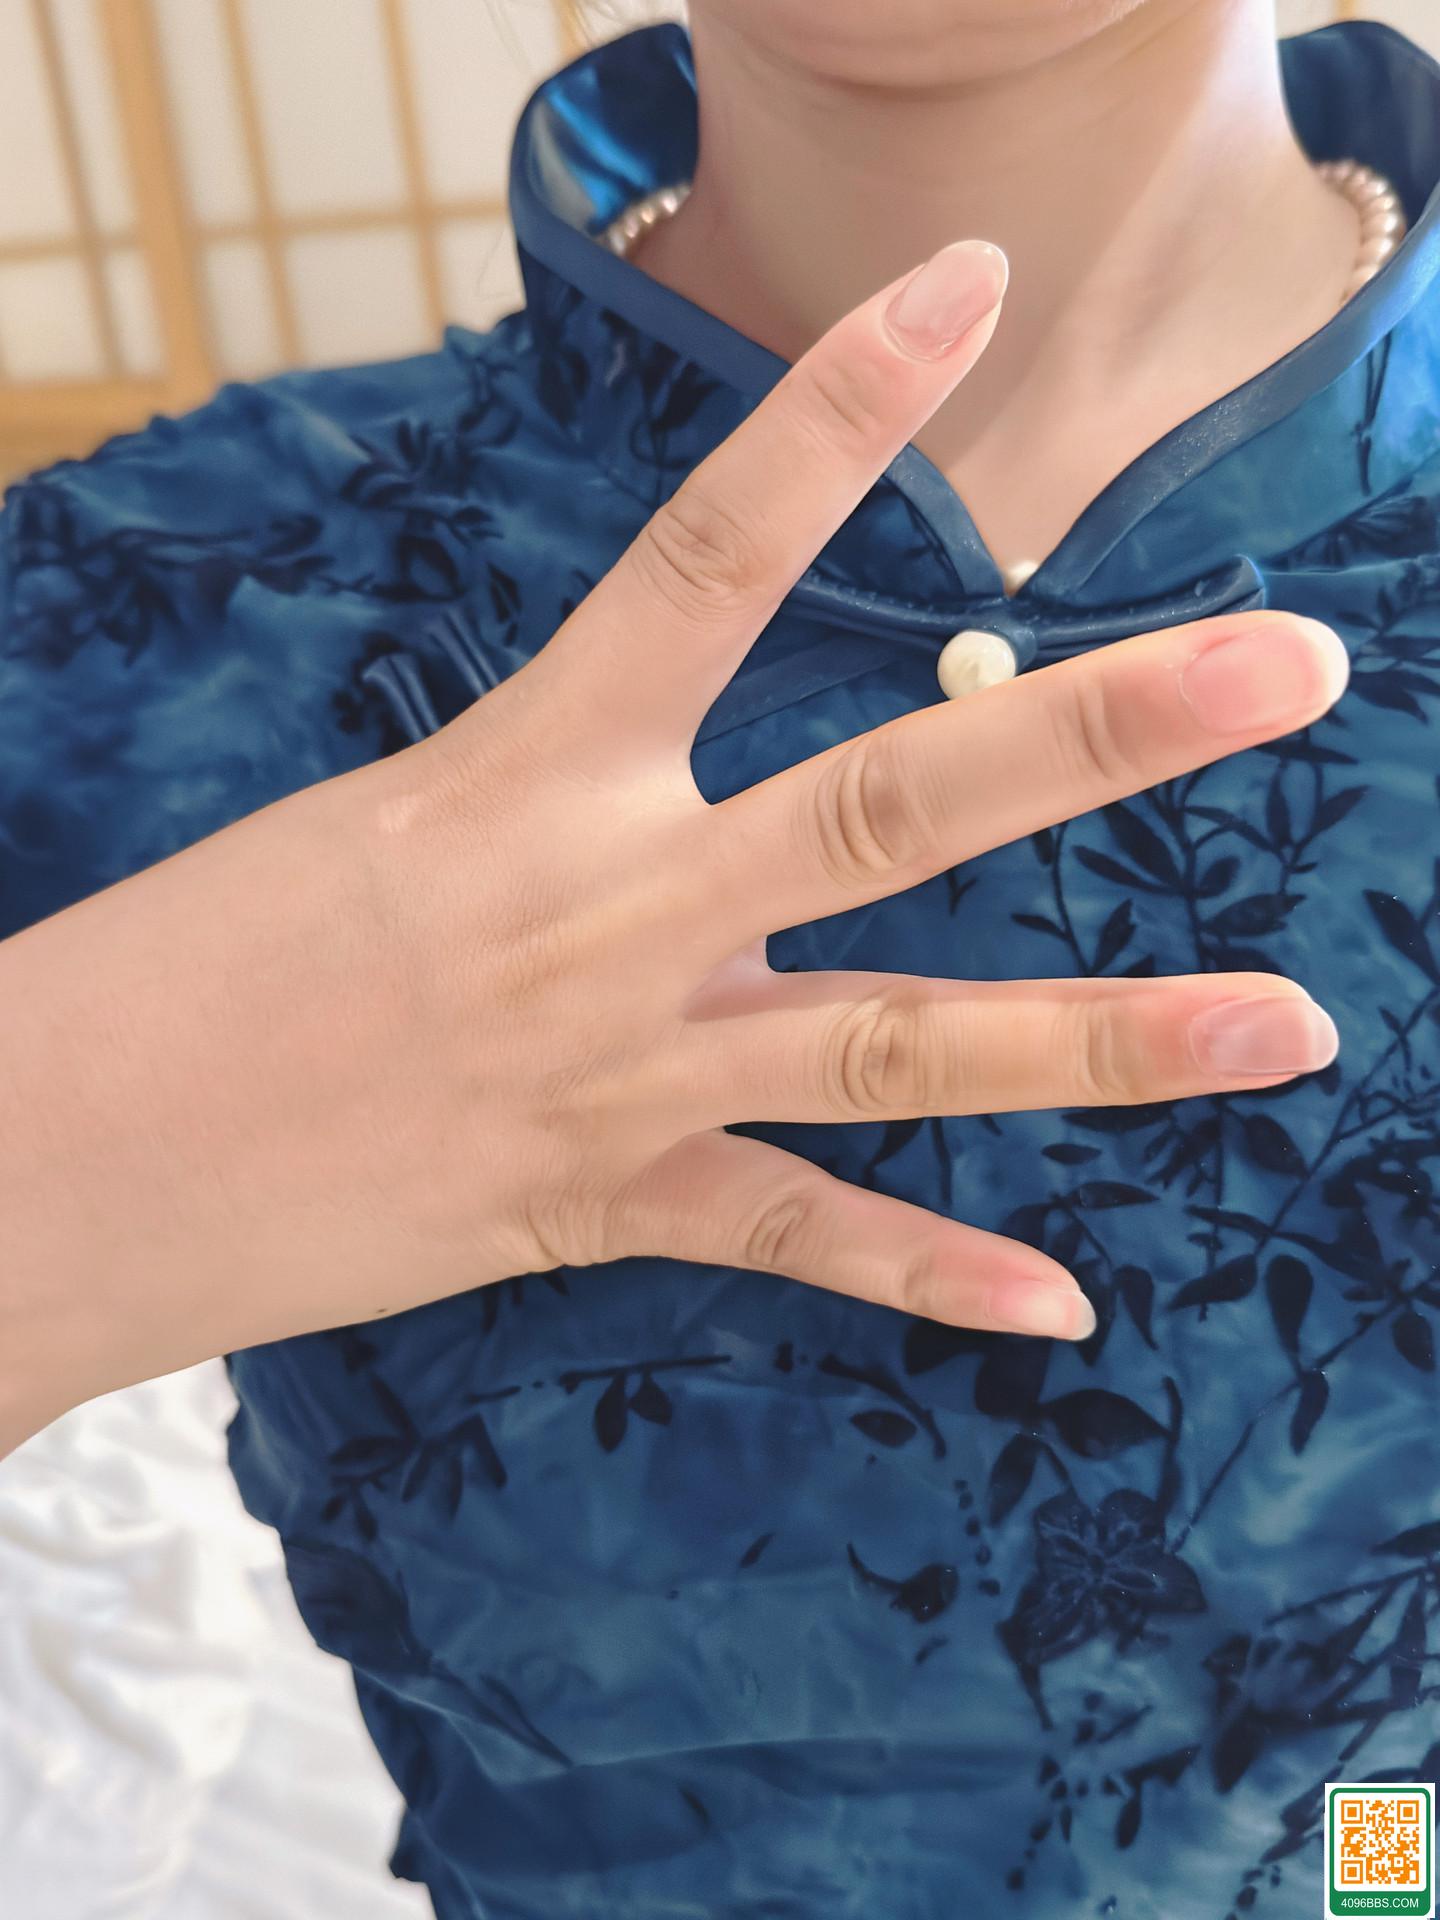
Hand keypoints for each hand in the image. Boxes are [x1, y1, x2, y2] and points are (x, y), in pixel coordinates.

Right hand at [0, 239, 1348, 1444]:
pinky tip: (1061, 1305)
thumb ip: (556, 814)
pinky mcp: (597, 1202)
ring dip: (1105, 1040)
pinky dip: (928, 1280)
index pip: (715, 545)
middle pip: (897, 800)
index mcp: (531, 768)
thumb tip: (660, 817)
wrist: (70, 1148)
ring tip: (1286, 1027)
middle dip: (1101, 731)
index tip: (964, 287)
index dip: (840, 407)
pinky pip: (795, 1240)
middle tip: (1289, 667)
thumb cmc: (202, 966)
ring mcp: (622, 1062)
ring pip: (903, 1044)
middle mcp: (609, 902)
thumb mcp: (386, 831)